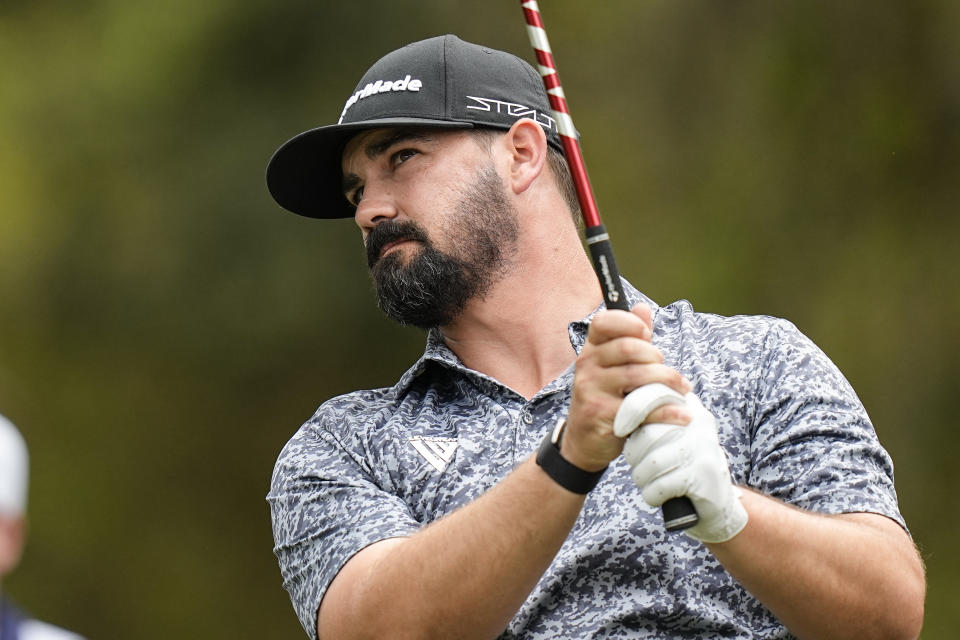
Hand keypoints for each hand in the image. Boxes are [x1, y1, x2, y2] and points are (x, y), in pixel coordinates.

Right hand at [563, 305, 690, 471]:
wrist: (584, 440)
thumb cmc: (605, 398)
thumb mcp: (614, 366)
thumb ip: (631, 338)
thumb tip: (643, 308)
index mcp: (592, 349)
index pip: (604, 322)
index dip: (629, 323)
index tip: (647, 335)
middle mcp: (587, 365)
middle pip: (628, 348)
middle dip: (656, 358)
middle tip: (667, 372)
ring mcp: (592, 389)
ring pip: (637, 376)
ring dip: (667, 382)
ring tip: (680, 391)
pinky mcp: (602, 415)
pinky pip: (642, 408)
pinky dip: (668, 411)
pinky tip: (682, 414)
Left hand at [619, 388, 747, 542]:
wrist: (719, 506)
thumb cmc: (688, 469)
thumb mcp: (680, 437)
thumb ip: (661, 417)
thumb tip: (624, 399)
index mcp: (693, 410)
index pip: (655, 398)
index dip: (632, 411)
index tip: (621, 427)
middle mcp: (700, 426)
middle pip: (648, 434)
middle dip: (633, 453)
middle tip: (636, 465)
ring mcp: (703, 450)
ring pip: (652, 463)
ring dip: (642, 478)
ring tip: (647, 483)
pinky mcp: (702, 476)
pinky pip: (660, 485)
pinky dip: (651, 495)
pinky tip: (656, 496)